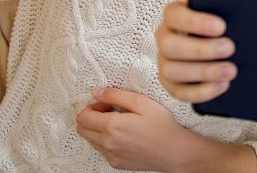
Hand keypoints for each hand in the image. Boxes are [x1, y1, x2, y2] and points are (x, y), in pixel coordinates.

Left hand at [76, 88, 208, 171]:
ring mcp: (110, 155)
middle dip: (91, 118)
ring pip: (91, 140)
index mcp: (111, 126)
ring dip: (98, 130)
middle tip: (111, 112)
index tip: (106, 105)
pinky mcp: (115, 163)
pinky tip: (125, 136)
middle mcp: (107, 143)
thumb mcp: (142, 102)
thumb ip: (116, 95)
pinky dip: (107, 141)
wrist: (174, 152)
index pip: (82, 117)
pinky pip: (102, 150)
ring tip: (120, 124)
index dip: (91, 107)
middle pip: (82, 129)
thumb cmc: (162, 125)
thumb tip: (96, 92)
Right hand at [156, 0, 236, 101]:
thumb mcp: (217, 6)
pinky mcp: (171, 83)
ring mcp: (164, 62)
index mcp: (173, 15)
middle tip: (230, 48)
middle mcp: (164, 38)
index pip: (175, 15)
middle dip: (202, 49)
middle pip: (171, 46)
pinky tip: (223, 85)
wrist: (218, 40)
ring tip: (231, 70)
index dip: (196, 22)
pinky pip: (180, 92)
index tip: (222, 26)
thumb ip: (218, 1)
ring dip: (203, 72)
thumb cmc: (218, 21)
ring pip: (173, 71)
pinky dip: (201, 91)